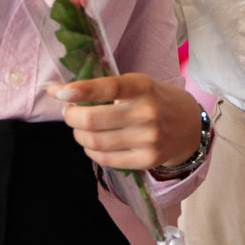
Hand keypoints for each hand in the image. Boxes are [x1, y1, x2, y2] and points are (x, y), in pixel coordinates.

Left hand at [53, 73, 204, 171]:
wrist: (189, 126)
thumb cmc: (155, 100)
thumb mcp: (136, 84)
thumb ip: (101, 87)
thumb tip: (55, 90)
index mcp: (143, 87)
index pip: (108, 88)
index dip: (80, 90)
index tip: (60, 93)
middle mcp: (146, 113)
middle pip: (92, 119)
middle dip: (71, 116)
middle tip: (69, 112)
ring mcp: (148, 139)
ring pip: (94, 142)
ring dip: (78, 135)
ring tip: (80, 128)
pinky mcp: (146, 160)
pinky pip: (104, 159)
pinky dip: (90, 151)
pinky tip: (93, 142)